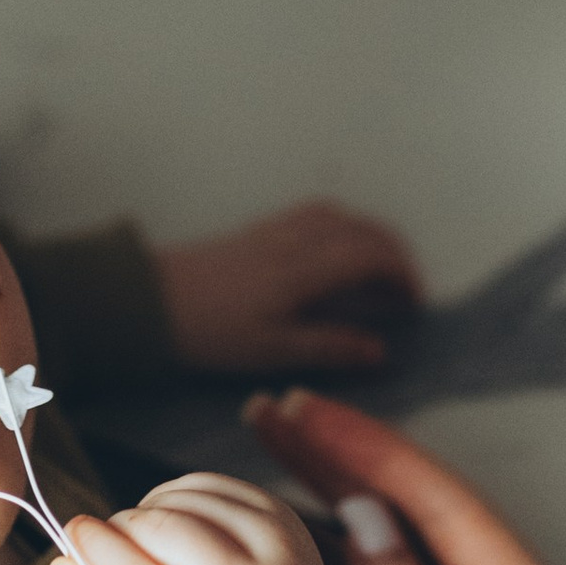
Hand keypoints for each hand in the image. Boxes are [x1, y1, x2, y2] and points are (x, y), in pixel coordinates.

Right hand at [48, 473, 376, 564]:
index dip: (95, 553)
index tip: (70, 539)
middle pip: (163, 532)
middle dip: (118, 533)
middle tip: (108, 561)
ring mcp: (283, 552)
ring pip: (183, 502)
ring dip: (146, 518)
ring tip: (150, 561)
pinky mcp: (286, 519)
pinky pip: (206, 486)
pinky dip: (174, 502)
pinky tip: (175, 538)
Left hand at [153, 202, 422, 374]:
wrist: (149, 300)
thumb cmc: (209, 332)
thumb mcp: (272, 350)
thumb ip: (328, 346)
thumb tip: (381, 349)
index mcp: (303, 270)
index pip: (370, 256)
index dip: (402, 274)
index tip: (416, 302)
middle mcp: (295, 240)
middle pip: (360, 229)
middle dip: (394, 252)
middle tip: (408, 286)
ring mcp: (275, 230)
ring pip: (338, 215)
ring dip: (368, 233)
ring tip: (380, 264)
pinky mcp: (257, 231)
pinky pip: (313, 214)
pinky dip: (341, 224)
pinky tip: (335, 248)